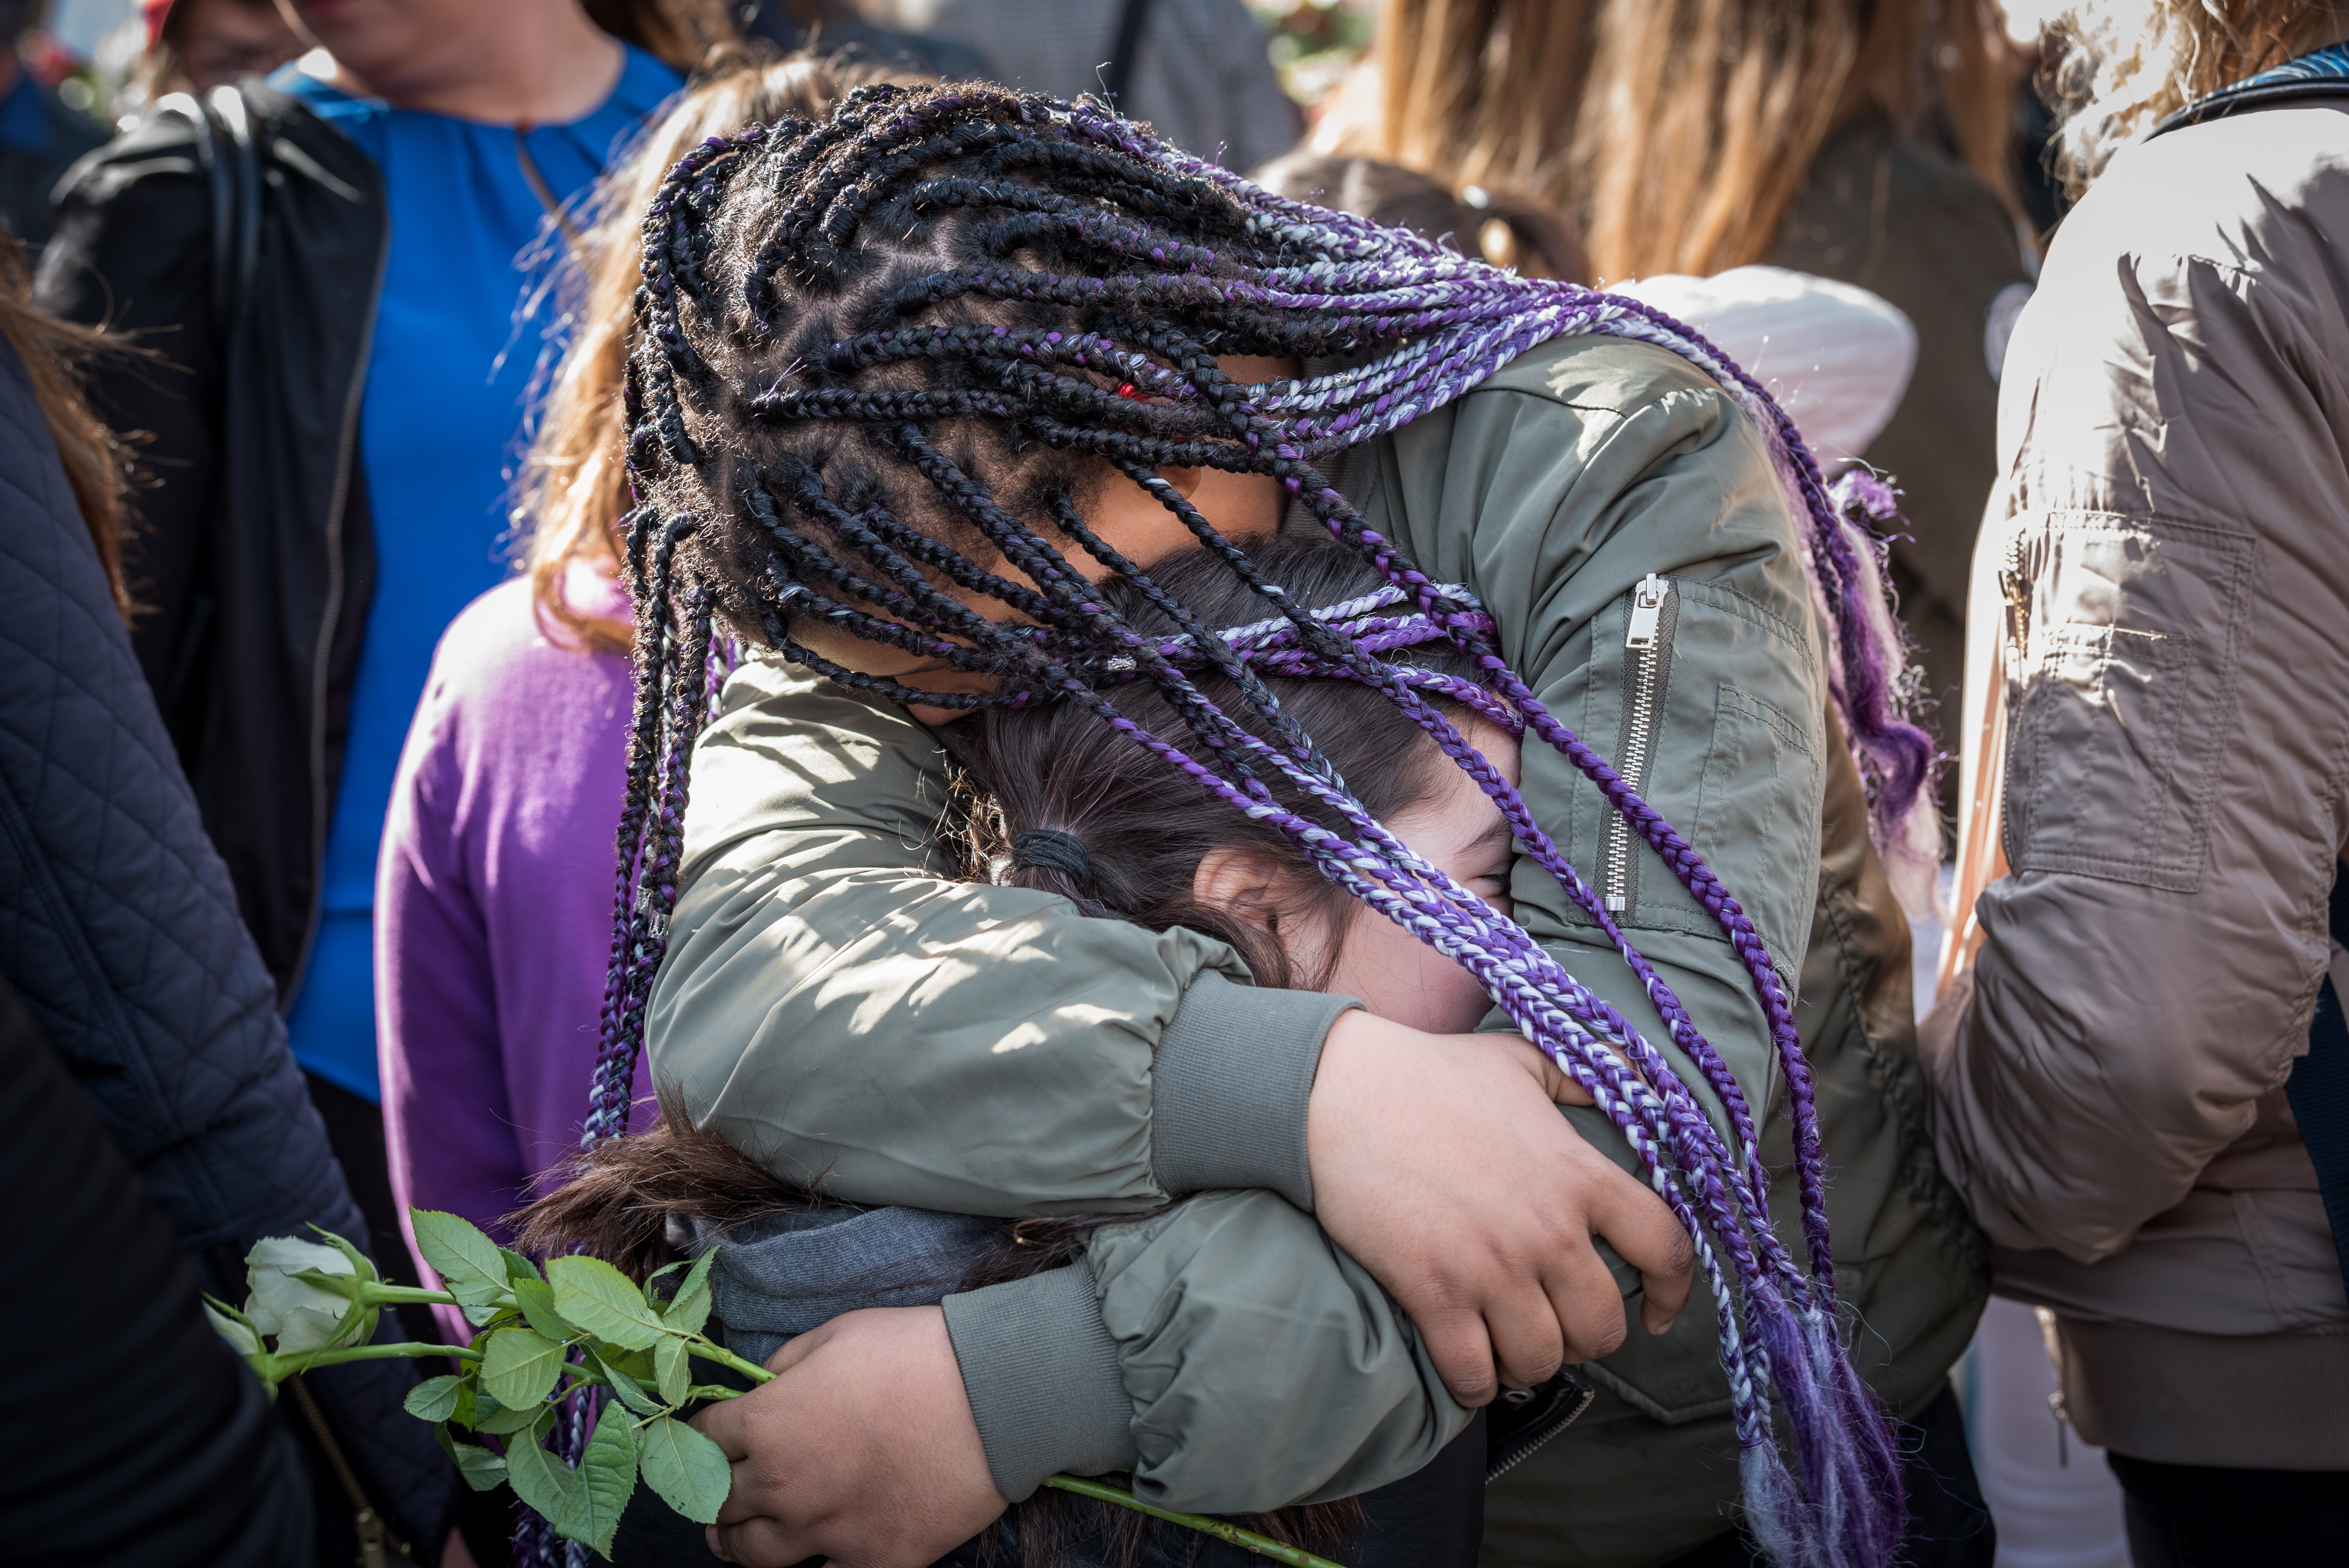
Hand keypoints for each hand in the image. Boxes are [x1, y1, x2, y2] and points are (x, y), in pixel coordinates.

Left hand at [695, 1306, 1007, 1566]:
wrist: (994, 1394)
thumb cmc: (914, 1352)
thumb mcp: (837, 1333)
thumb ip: (785, 1365)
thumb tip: (765, 1389)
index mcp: (768, 1422)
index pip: (703, 1438)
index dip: (702, 1434)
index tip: (710, 1435)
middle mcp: (784, 1484)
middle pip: (718, 1503)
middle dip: (714, 1491)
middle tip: (720, 1490)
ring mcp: (826, 1530)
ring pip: (752, 1555)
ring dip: (740, 1542)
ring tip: (741, 1537)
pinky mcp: (872, 1561)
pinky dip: (813, 1562)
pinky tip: (816, 1550)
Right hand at [1306, 1012, 1693, 1404]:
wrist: (1336, 1092)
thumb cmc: (1430, 1074)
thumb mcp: (1524, 1058)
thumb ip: (1593, 1073)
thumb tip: (1651, 1084)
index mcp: (1576, 1174)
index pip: (1667, 1248)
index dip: (1677, 1293)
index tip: (1660, 1314)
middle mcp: (1546, 1229)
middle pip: (1603, 1327)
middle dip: (1587, 1339)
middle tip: (1559, 1324)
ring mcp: (1489, 1267)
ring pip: (1542, 1361)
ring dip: (1531, 1363)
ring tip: (1511, 1346)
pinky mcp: (1433, 1293)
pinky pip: (1475, 1375)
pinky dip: (1477, 1385)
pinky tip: (1469, 1367)